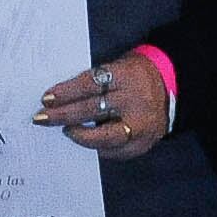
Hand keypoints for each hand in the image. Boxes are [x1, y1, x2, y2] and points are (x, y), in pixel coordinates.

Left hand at [35, 51, 169, 161]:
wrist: (174, 86)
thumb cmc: (137, 74)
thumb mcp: (119, 66)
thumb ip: (96, 80)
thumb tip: (61, 96)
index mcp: (127, 76)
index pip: (90, 84)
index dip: (66, 92)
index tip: (47, 98)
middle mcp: (134, 101)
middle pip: (92, 109)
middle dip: (63, 115)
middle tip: (42, 118)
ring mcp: (140, 126)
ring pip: (103, 136)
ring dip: (79, 135)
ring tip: (64, 131)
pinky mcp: (143, 143)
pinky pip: (115, 151)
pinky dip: (97, 148)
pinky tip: (85, 142)